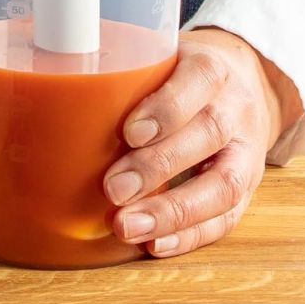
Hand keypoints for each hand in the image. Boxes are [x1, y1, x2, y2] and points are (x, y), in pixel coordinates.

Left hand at [103, 28, 301, 256]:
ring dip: (173, 212)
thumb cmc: (183, 77)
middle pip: (209, 133)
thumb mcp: (162, 59)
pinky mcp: (248, 188)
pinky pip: (228, 217)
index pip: (200, 79)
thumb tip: (56, 93)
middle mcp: (236, 108)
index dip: (167, 108)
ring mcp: (247, 151)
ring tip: (127, 226)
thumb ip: (125, 77)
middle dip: (159, 165)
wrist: (244, 87)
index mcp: (213, 68)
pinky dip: (190, 235)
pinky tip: (155, 244)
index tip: (129, 132)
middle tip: (114, 188)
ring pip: (225, 183)